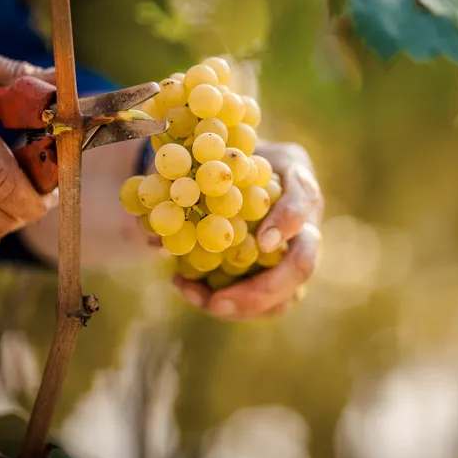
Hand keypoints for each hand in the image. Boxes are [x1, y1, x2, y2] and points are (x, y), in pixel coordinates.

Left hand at [173, 141, 323, 320]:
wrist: (231, 173)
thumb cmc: (221, 159)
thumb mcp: (208, 151)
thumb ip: (187, 179)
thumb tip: (152, 230)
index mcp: (297, 180)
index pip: (304, 199)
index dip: (287, 223)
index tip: (262, 243)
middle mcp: (306, 222)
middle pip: (303, 263)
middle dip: (265, 289)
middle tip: (218, 302)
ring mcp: (296, 255)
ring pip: (286, 296)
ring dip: (241, 306)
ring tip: (197, 298)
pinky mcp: (280, 279)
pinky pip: (262, 306)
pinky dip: (226, 305)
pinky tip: (188, 288)